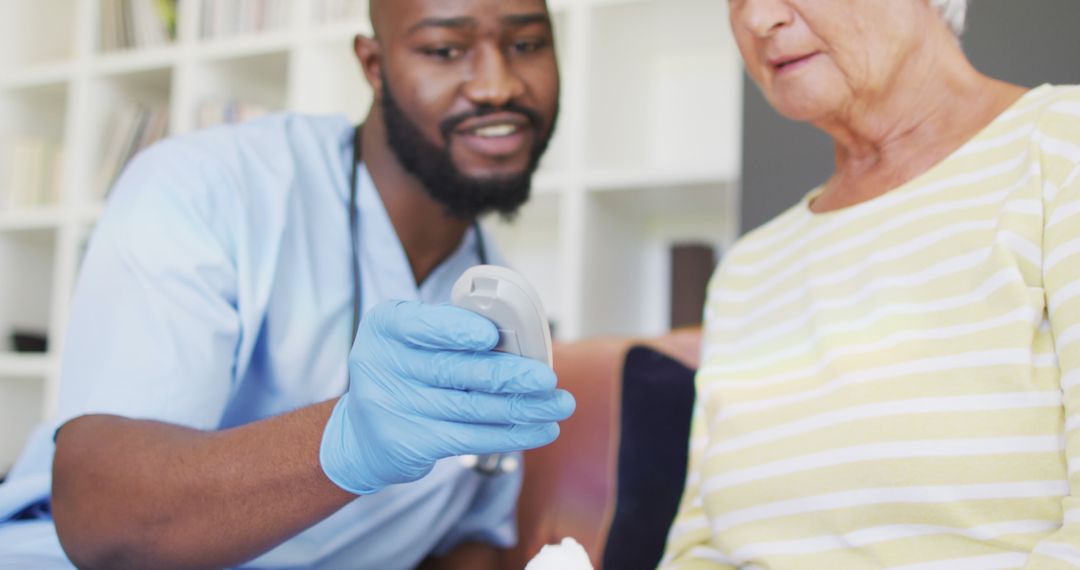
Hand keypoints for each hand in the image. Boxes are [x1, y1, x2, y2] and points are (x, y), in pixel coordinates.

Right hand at [320, 300, 575, 494]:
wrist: (362, 434)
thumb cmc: (404, 370)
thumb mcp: (411, 338)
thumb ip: (450, 328)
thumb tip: (517, 336)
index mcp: (385, 326)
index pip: (421, 325)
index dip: (455, 330)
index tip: (490, 335)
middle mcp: (383, 365)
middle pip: (454, 370)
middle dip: (508, 375)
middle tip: (547, 378)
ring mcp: (395, 408)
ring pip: (470, 407)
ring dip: (522, 407)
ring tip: (558, 404)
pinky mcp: (412, 443)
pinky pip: (471, 438)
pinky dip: (511, 434)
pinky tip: (540, 429)